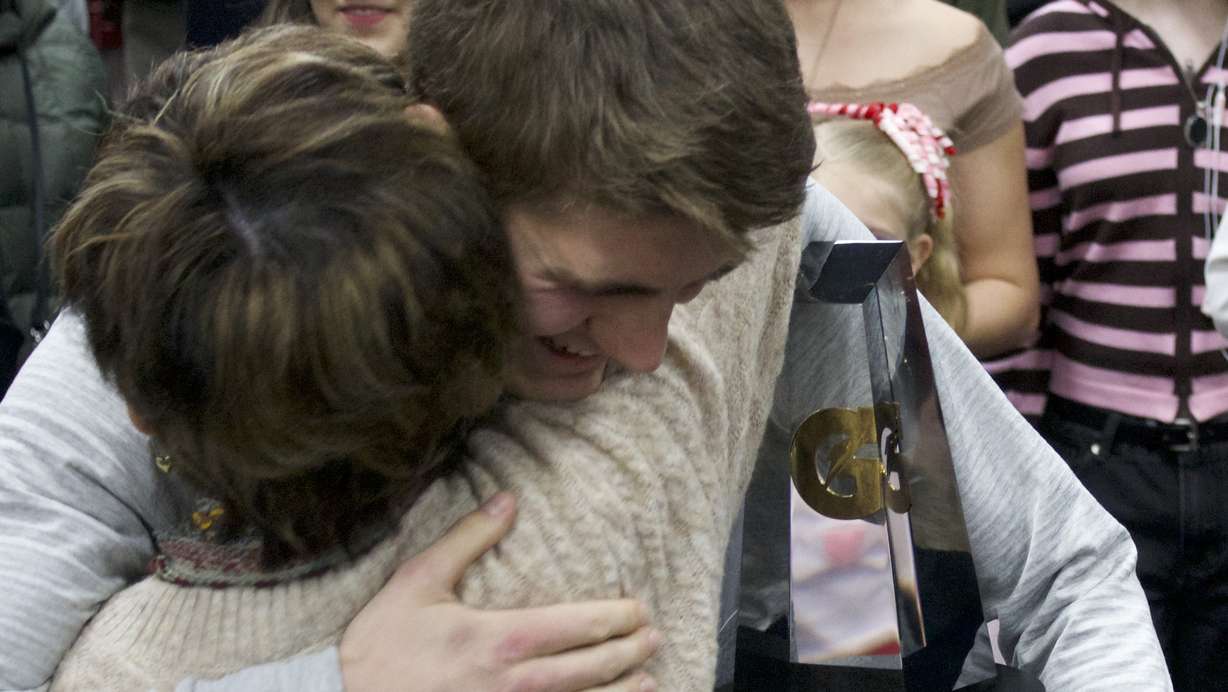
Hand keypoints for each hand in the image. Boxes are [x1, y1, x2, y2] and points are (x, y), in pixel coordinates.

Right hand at [339, 493, 659, 691]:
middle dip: (629, 652)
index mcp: (499, 638)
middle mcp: (514, 683)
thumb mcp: (417, 582)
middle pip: (591, 668)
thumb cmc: (380, 646)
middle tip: (654, 637)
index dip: (617, 618)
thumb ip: (467, 539)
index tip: (638, 609)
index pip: (578, 626)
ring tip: (650, 681)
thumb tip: (508, 500)